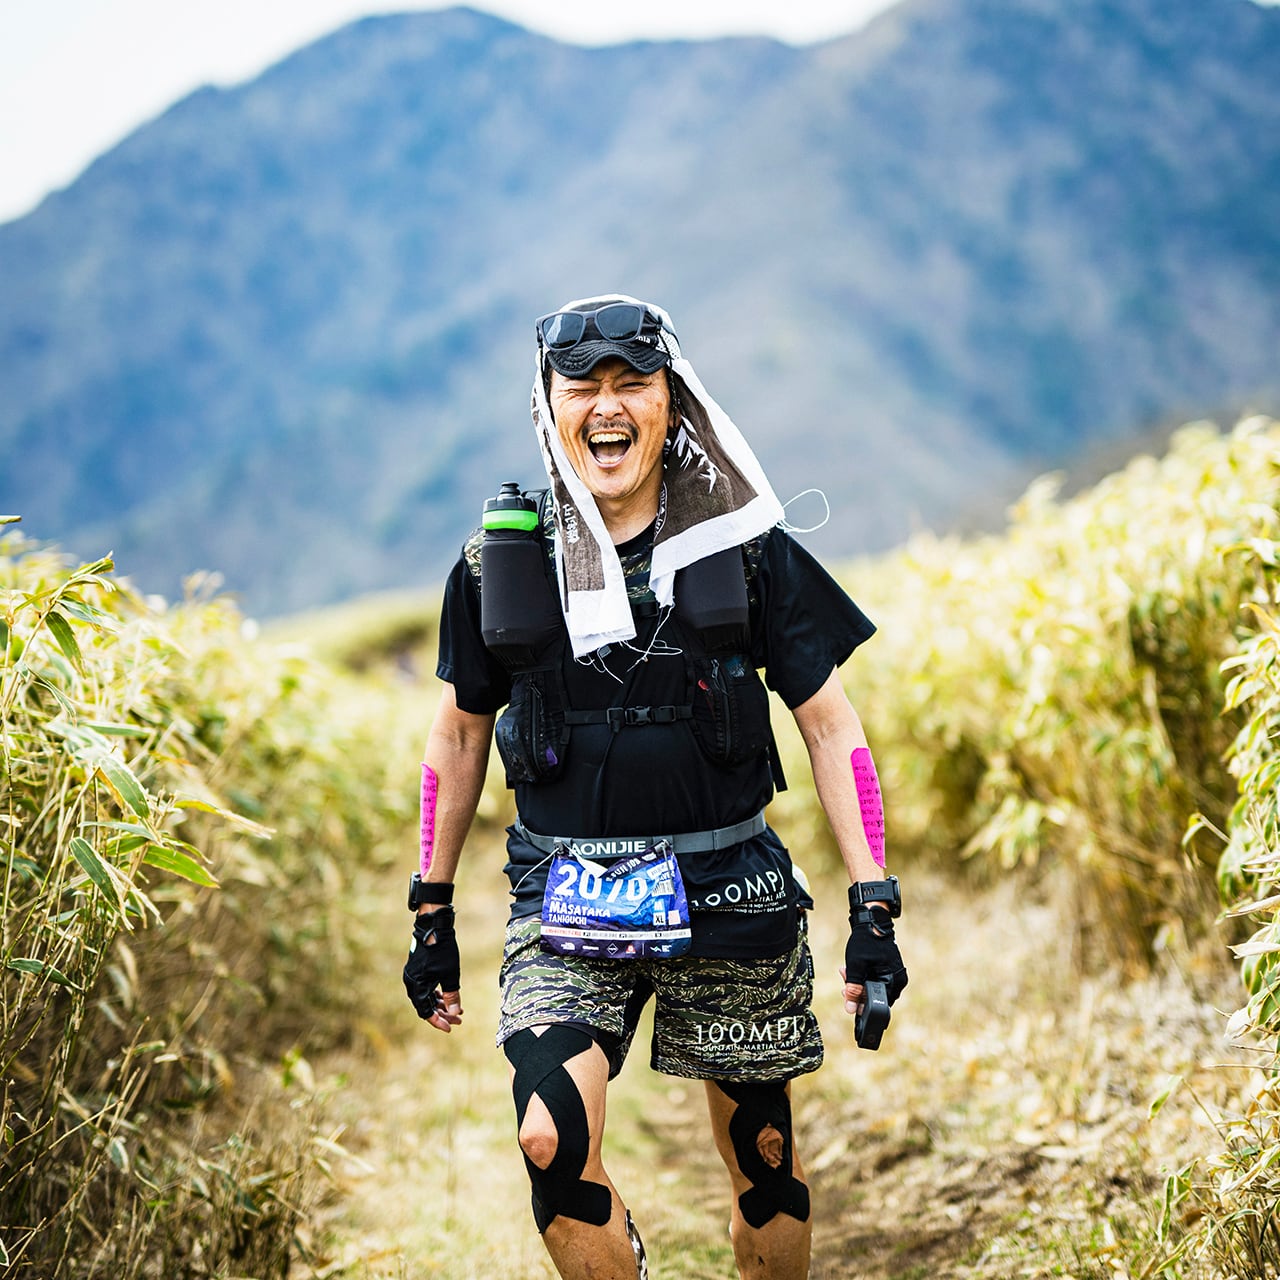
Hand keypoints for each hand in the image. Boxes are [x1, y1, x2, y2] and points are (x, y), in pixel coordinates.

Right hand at [403, 906, 462, 1031]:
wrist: (434, 926)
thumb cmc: (442, 950)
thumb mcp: (450, 974)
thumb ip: (452, 995)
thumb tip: (454, 1013)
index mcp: (416, 986)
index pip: (425, 1012)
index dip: (438, 1021)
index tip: (450, 1027)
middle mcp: (411, 982)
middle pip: (426, 1006)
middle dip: (442, 1013)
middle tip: (458, 1019)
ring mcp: (413, 975)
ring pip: (426, 996)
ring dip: (440, 1004)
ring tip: (457, 1009)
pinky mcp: (418, 970)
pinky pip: (426, 987)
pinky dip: (436, 993)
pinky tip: (448, 995)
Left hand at [842, 907, 906, 1016]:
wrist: (873, 922)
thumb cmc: (866, 942)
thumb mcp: (856, 966)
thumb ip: (853, 989)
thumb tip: (850, 1009)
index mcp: (893, 982)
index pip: (876, 1005)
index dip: (859, 1003)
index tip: (846, 994)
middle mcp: (898, 982)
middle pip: (875, 997)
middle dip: (856, 990)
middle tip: (844, 978)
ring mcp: (896, 976)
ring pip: (874, 989)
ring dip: (858, 982)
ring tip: (846, 970)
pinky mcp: (891, 971)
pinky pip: (877, 980)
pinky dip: (865, 977)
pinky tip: (855, 968)